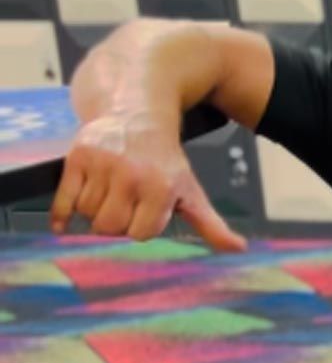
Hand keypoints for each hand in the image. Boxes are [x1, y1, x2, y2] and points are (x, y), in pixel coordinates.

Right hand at [50, 108, 245, 250]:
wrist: (137, 113)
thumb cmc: (165, 160)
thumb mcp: (191, 190)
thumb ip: (211, 224)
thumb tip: (237, 248)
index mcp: (162, 186)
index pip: (140, 233)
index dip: (141, 227)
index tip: (145, 211)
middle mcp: (132, 175)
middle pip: (110, 227)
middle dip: (116, 222)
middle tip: (124, 204)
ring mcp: (103, 165)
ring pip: (88, 213)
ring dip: (94, 211)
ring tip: (108, 192)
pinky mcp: (77, 157)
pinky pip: (63, 199)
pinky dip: (62, 214)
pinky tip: (65, 223)